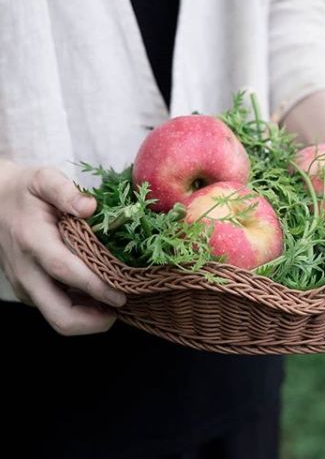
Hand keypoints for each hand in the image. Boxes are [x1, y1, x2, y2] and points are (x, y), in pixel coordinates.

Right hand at [0, 160, 126, 334]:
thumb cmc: (25, 191)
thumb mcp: (43, 179)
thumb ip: (65, 191)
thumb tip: (90, 206)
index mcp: (33, 241)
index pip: (65, 271)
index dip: (96, 286)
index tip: (122, 295)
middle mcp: (26, 270)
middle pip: (59, 314)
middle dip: (93, 321)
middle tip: (122, 308)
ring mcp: (25, 284)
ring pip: (57, 317)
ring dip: (89, 318)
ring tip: (116, 304)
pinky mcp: (27, 290)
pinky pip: (54, 309)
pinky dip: (79, 309)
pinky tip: (99, 295)